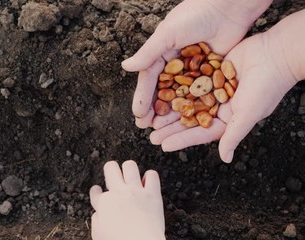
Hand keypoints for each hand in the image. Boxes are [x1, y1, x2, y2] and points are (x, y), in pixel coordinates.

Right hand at [90, 161, 164, 239]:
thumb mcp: (98, 235)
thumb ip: (97, 220)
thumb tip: (98, 213)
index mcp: (104, 203)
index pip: (95, 191)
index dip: (96, 192)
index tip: (99, 192)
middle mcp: (119, 193)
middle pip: (111, 167)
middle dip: (111, 170)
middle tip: (114, 177)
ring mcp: (136, 191)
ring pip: (130, 165)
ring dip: (129, 170)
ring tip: (131, 177)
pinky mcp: (152, 194)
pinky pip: (152, 175)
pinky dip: (150, 177)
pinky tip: (148, 183)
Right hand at [122, 0, 271, 127]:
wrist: (229, 6)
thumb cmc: (195, 16)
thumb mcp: (167, 34)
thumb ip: (148, 53)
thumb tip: (125, 67)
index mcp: (162, 52)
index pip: (149, 79)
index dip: (142, 97)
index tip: (138, 114)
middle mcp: (175, 62)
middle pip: (162, 90)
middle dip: (154, 109)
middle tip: (146, 127)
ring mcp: (193, 69)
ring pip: (179, 95)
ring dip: (171, 111)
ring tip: (163, 128)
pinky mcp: (210, 72)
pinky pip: (199, 92)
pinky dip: (193, 106)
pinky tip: (187, 120)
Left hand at [149, 31, 297, 161]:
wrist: (276, 53)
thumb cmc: (267, 86)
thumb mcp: (248, 114)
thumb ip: (234, 135)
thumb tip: (226, 158)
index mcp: (228, 118)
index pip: (200, 132)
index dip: (181, 139)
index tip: (163, 145)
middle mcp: (219, 105)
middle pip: (189, 118)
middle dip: (170, 126)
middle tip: (150, 133)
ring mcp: (214, 88)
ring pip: (186, 99)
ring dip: (170, 107)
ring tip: (151, 115)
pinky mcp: (210, 71)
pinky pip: (190, 80)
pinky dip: (176, 85)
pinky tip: (160, 90)